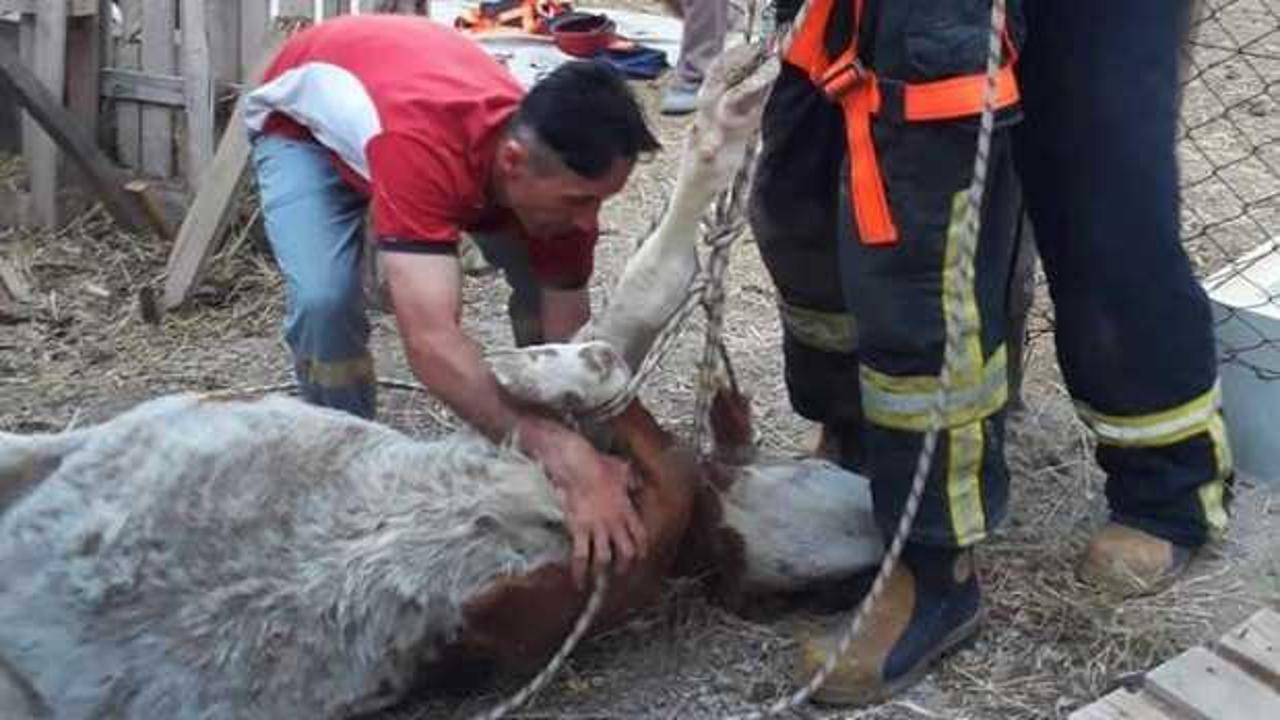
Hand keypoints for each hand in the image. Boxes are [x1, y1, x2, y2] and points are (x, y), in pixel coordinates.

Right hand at [521, 420, 648, 587]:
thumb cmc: (598, 463)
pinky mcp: (579, 529)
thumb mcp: (621, 469)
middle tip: (619, 573)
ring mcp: (597, 527)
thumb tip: (635, 482)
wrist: (577, 463)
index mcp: (626, 509)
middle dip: (624, 566)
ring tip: (597, 582)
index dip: (641, 549)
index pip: (640, 535)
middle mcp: (615, 521)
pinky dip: (579, 572)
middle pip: (627, 552)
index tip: (639, 557)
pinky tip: (577, 582)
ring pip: (604, 558)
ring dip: (602, 573)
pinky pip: (581, 556)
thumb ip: (630, 480)